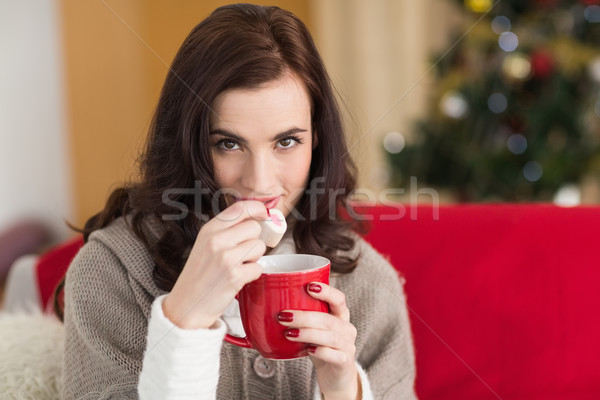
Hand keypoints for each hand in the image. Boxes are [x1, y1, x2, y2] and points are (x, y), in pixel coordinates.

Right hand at [163, 200, 267, 328]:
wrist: (187, 306)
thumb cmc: (200, 275)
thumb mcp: (205, 245)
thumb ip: (226, 230)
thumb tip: (255, 219)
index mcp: (209, 230)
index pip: (239, 207)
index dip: (257, 208)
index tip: (264, 214)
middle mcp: (216, 241)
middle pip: (254, 228)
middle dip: (254, 240)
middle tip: (242, 253)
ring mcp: (226, 258)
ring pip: (259, 247)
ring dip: (254, 258)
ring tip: (238, 266)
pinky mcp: (235, 276)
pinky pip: (258, 267)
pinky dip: (252, 274)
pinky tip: (238, 278)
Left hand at [278, 283, 360, 399]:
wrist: (335, 374)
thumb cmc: (320, 346)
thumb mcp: (313, 328)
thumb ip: (302, 317)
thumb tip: (268, 304)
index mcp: (340, 315)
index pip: (338, 298)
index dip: (326, 291)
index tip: (309, 286)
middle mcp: (347, 328)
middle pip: (328, 319)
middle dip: (304, 316)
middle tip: (284, 316)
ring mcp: (348, 345)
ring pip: (330, 337)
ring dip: (308, 333)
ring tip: (289, 333)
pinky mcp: (344, 362)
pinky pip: (333, 355)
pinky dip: (320, 352)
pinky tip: (307, 350)